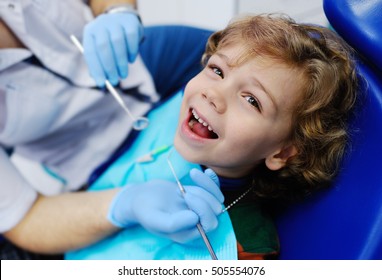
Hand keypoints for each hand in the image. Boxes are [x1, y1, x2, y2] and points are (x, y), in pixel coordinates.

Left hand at [82, 12, 142, 86]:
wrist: (123, 20)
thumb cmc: (110, 41)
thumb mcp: (101, 50)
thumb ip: (99, 65)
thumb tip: (102, 83)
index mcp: (89, 32)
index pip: (90, 52)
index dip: (96, 69)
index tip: (102, 84)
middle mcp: (100, 24)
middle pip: (103, 47)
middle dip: (109, 67)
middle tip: (114, 81)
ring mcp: (115, 21)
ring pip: (117, 43)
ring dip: (121, 63)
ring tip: (123, 74)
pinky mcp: (130, 22)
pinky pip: (131, 38)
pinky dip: (131, 52)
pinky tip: (131, 60)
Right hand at [107, 168, 223, 242]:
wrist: (141, 198)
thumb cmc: (145, 210)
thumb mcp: (154, 219)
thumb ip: (173, 224)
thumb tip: (195, 219)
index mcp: (189, 233)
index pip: (210, 223)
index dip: (203, 209)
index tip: (186, 195)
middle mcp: (197, 223)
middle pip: (215, 210)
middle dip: (201, 196)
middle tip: (180, 191)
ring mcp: (199, 209)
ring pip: (216, 198)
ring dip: (203, 187)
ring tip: (181, 185)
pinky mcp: (199, 196)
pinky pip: (214, 189)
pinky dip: (212, 180)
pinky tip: (207, 171)